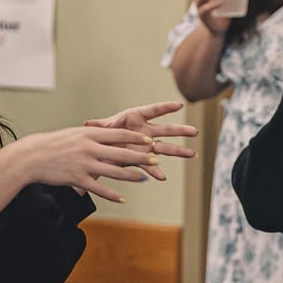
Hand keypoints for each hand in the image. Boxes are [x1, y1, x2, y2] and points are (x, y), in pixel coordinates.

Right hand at [8, 125, 160, 202]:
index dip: (136, 138)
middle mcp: (89, 149)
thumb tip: (111, 136)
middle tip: (155, 160)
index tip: (149, 140)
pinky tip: (122, 198)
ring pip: (114, 172)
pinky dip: (112, 195)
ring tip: (144, 178)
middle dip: (141, 157)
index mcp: (89, 135)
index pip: (118, 135)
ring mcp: (84, 165)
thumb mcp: (74, 134)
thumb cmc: (54, 144)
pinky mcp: (78, 179)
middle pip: (121, 154)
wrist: (33, 157)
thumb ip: (93, 136)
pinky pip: (99, 189)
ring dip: (131, 176)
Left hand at [83, 100, 198, 180]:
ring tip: (193, 154)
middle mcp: (145, 130)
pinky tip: (161, 177)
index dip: (166, 108)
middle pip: (166, 129)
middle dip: (180, 131)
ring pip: (165, 147)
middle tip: (194, 132)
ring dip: (179, 151)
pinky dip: (155, 170)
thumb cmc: (102, 134)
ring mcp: (146, 145)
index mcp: (136, 118)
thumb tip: (87, 124)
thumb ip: (97, 127)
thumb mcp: (100, 130)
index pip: (154, 110)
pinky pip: (151, 164)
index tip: (179, 105)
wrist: (101, 149)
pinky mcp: (143, 157)